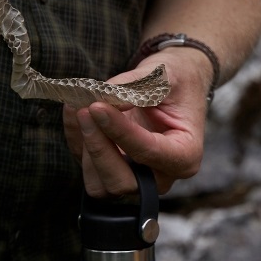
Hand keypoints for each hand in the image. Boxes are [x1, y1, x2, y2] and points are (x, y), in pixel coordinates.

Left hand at [62, 45, 213, 196]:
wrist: (174, 86)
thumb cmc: (177, 81)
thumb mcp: (165, 75)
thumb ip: (136, 86)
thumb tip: (106, 97)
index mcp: (185, 155)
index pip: (149, 151)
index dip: (120, 131)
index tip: (97, 106)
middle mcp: (161, 175)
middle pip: (123, 181)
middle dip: (99, 148)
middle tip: (86, 110)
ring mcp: (136, 178)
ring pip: (100, 184)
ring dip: (85, 147)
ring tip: (79, 108)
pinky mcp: (114, 172)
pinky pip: (88, 169)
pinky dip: (77, 141)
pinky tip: (74, 112)